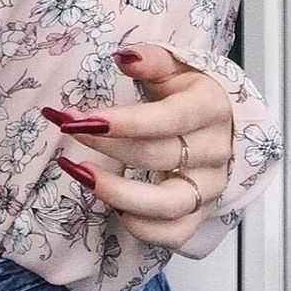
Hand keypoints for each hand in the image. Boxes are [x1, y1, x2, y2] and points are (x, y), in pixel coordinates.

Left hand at [41, 43, 232, 249]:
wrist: (222, 121)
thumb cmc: (188, 91)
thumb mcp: (174, 65)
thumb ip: (150, 60)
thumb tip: (124, 57)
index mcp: (210, 108)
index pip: (168, 119)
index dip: (124, 123)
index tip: (82, 119)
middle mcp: (215, 151)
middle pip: (158, 156)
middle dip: (106, 146)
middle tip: (69, 130)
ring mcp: (210, 186)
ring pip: (167, 204)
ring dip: (116, 192)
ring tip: (78, 171)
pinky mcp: (201, 212)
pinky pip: (174, 233)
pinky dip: (142, 228)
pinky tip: (112, 206)